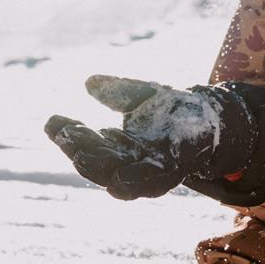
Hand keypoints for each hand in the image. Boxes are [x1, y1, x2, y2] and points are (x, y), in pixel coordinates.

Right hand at [44, 74, 220, 199]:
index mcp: (117, 149)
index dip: (68, 137)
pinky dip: (138, 176)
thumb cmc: (170, 110)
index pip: (86, 148)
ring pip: (119, 181)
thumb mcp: (140, 94)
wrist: (211, 119)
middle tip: (65, 132)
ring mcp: (152, 172)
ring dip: (100, 167)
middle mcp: (130, 165)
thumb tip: (90, 82)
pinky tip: (123, 170)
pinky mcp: (176, 169)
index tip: (53, 121)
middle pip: (97, 168)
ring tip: (82, 154)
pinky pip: (155, 180)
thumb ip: (117, 91)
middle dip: (78, 151)